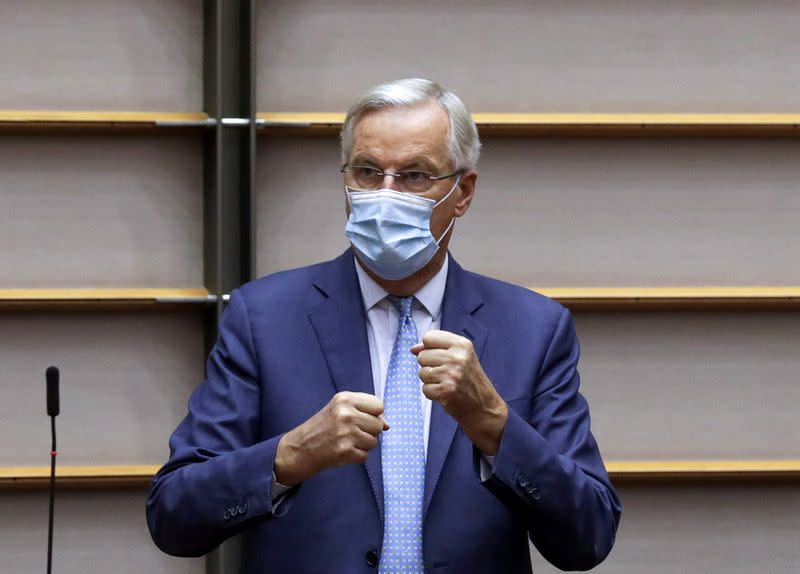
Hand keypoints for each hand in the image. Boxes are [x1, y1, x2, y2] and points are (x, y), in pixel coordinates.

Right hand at [274, 391, 388, 485]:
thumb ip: (365, 411)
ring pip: (374, 441)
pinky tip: (343, 451)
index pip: (378, 405)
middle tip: (351, 432)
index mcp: (345, 399)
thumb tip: (387, 425)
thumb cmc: (323, 427)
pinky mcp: (345, 451)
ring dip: (363, 445)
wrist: (300, 448)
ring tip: (346, 442)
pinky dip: (356, 456)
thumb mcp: (340, 409)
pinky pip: (365, 455)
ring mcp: (346, 433)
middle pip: (378, 424)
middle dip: (369, 431)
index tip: (362, 418)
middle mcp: (346, 414)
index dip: (374, 414)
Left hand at [412, 330, 507, 454]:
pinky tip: (445, 393)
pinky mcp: (446, 391)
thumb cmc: (471, 381)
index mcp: (462, 344)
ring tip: (446, 383)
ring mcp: (452, 374)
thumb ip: (437, 348)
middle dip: (429, 366)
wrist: (484, 407)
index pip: (428, 337)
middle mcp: (458, 357)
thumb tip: (413, 349)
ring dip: (430, 380)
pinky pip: (425, 388)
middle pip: (422, 356)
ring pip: (422, 372)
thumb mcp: (460, 357)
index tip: (439, 356)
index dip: (429, 348)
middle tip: (446, 374)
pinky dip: (432, 393)